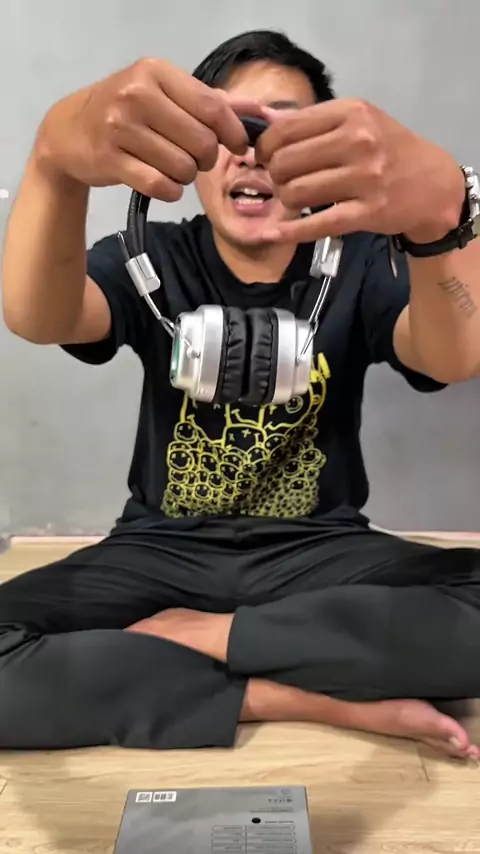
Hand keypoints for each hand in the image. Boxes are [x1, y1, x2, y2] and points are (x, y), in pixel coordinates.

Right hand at [34, 58, 258, 200]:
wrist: (69, 131)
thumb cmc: (127, 112)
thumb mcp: (163, 94)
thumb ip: (209, 102)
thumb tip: (257, 112)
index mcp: (155, 73)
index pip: (212, 107)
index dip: (233, 132)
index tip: (239, 146)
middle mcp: (136, 95)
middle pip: (201, 142)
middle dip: (206, 159)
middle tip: (194, 159)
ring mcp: (120, 128)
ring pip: (183, 168)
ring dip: (185, 176)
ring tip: (172, 168)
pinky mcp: (111, 160)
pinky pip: (160, 186)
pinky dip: (169, 191)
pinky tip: (162, 183)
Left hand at [256, 99, 464, 242]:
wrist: (433, 185)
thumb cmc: (389, 151)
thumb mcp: (359, 121)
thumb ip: (316, 123)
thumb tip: (265, 128)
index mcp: (351, 113)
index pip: (287, 128)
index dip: (265, 146)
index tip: (265, 157)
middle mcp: (358, 141)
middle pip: (286, 162)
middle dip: (275, 175)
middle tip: (283, 181)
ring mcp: (364, 178)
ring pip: (296, 192)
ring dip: (286, 200)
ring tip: (295, 199)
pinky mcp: (367, 212)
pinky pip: (317, 224)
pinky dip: (290, 231)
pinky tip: (274, 233)